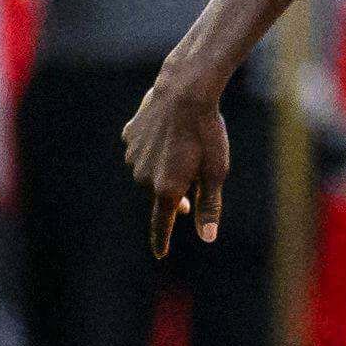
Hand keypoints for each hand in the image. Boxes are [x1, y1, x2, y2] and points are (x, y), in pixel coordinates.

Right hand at [124, 77, 231, 257]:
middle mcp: (143, 177)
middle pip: (161, 193)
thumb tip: (207, 237)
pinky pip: (142, 149)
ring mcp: (133, 156)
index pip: (161, 224)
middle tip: (194, 177)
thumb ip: (209, 206)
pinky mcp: (129, 136)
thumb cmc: (207, 133)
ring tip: (184, 144)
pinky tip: (168, 130)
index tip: (160, 254)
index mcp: (166, 190)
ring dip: (165, 166)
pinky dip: (154, 146)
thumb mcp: (216, 172)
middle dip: (176, 191)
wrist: (185, 91)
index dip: (162, 240)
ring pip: (150, 170)